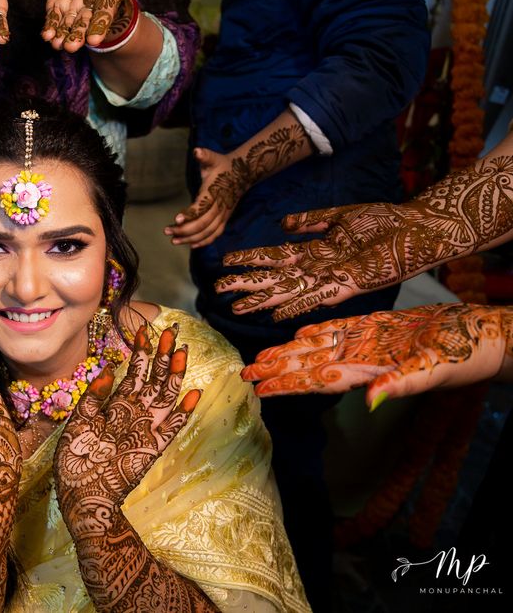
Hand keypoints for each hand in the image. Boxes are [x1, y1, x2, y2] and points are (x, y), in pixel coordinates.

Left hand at [42, 0, 173, 51]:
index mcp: (107, 0)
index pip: (104, 15)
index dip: (99, 27)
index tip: (94, 40)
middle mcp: (90, 7)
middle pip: (83, 24)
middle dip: (77, 36)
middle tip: (71, 48)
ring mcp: (75, 5)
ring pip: (66, 22)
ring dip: (61, 34)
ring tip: (55, 44)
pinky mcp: (61, 1)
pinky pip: (54, 15)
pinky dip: (50, 25)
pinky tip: (46, 35)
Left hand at [54, 325, 199, 522]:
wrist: (82, 492)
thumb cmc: (76, 457)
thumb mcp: (79, 419)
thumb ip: (95, 395)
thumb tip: (109, 368)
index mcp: (118, 404)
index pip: (135, 371)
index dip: (141, 350)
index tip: (146, 329)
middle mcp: (136, 412)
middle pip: (155, 378)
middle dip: (163, 354)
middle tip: (172, 331)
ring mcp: (147, 428)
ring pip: (166, 396)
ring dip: (175, 374)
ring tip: (182, 351)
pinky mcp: (154, 447)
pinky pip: (172, 427)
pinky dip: (184, 411)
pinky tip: (193, 393)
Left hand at [165, 147, 246, 247]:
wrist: (243, 173)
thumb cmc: (223, 165)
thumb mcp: (213, 158)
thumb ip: (204, 156)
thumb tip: (197, 151)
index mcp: (214, 191)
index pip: (202, 206)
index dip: (190, 214)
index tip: (176, 219)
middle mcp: (220, 206)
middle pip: (203, 223)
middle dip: (185, 230)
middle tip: (167, 231)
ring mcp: (224, 214)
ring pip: (208, 232)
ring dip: (191, 238)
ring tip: (174, 240)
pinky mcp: (225, 219)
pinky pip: (215, 234)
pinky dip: (204, 241)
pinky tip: (191, 245)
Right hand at [216, 201, 463, 320]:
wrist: (419, 228)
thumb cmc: (385, 221)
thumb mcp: (342, 216)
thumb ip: (312, 221)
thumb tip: (283, 226)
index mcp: (316, 250)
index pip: (276, 256)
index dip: (251, 259)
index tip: (225, 262)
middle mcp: (319, 267)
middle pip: (275, 276)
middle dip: (247, 284)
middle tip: (218, 290)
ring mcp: (332, 278)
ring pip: (289, 289)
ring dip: (263, 299)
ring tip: (237, 307)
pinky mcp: (350, 285)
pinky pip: (318, 298)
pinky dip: (297, 306)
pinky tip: (277, 314)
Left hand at [242, 304, 507, 408]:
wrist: (481, 335)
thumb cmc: (462, 356)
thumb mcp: (432, 370)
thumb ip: (400, 384)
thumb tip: (372, 399)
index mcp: (368, 371)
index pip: (317, 380)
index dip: (288, 385)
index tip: (260, 390)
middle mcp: (361, 358)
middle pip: (309, 365)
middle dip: (276, 370)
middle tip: (244, 374)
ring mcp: (367, 342)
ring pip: (317, 347)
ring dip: (288, 353)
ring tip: (260, 357)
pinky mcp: (377, 326)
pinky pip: (340, 329)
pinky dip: (316, 330)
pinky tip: (297, 334)